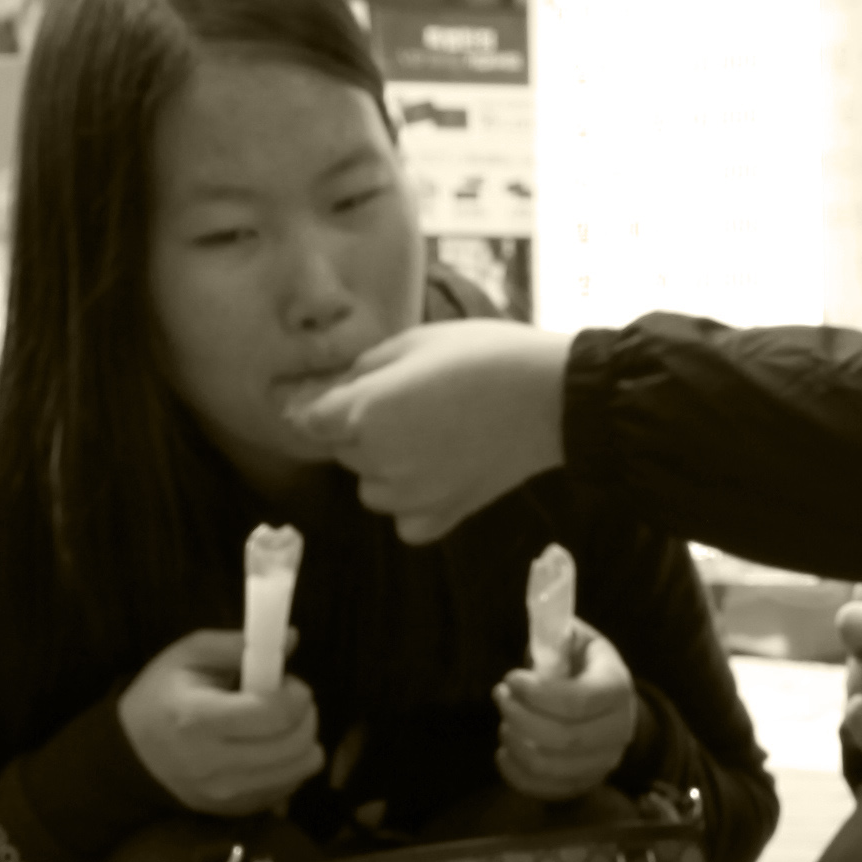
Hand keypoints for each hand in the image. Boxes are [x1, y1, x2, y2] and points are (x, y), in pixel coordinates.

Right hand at [118, 628, 320, 812]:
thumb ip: (237, 645)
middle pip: (295, 744)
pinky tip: (270, 748)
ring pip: (300, 769)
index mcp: (199, 719)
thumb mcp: (188, 656)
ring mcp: (227, 794)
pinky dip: (290, 764)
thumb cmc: (163, 696)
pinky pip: (289, 786)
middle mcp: (214, 764)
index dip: (295, 694)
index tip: (287, 683)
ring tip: (282, 724)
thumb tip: (292, 638)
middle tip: (289, 701)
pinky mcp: (237, 810)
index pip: (275, 713)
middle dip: (305, 715)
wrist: (133, 753)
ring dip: (304, 740)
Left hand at [282, 322, 575, 540]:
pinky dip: (412, 503)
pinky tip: (436, 476)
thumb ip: (363, 370)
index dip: (319, 404)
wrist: (550, 397)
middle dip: (360, 430)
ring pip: (370, 489)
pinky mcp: (443, 516)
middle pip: (343, 451)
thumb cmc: (483, 355)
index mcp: (364, 412)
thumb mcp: (413, 341)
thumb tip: (333, 389)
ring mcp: (410, 495)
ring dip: (384, 468)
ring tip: (425, 439)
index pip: (310, 419)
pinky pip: (405, 521)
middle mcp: (378, 460)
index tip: (338, 396)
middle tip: (407, 404)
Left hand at [495, 647, 635, 801]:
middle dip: (521, 717)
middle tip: (500, 695)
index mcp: (617, 688)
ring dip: (517, 744)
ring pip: (551, 767)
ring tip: (504, 723)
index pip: (578, 701)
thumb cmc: (584, 666)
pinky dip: (516, 774)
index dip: (537, 694)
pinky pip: (546, 790)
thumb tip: (533, 642)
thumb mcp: (577, 640)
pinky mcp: (585, 783)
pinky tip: (504, 752)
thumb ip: (555, 638)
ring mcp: (604, 762)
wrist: (609, 704)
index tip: (511, 678)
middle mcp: (619, 731)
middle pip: (564, 739)